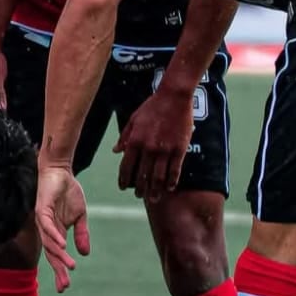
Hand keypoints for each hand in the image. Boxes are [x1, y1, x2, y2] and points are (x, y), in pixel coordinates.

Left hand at [34, 163, 89, 293]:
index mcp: (55, 232)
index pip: (56, 255)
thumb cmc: (68, 192)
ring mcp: (42, 219)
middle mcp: (46, 229)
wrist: (60, 171)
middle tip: (64, 286)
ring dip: (59, 254)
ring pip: (49, 242)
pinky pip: (47, 225)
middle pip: (50, 253)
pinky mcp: (41, 208)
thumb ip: (81, 234)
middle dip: (57, 270)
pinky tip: (62, 244)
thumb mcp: (80, 216)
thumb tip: (85, 254)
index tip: (64, 287)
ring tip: (69, 267)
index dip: (60, 270)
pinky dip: (54, 235)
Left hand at [114, 84, 195, 200]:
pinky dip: (172, 182)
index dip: (123, 179)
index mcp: (135, 140)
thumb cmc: (152, 107)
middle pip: (142, 176)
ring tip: (153, 198)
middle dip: (139, 189)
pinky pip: (175, 170)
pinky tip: (170, 188)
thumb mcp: (133, 120)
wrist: (174, 97)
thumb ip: (125, 137)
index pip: (126, 166)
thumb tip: (116, 151)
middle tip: (139, 196)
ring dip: (155, 190)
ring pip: (159, 177)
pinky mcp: (180, 149)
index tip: (123, 187)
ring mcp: (165, 150)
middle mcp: (148, 148)